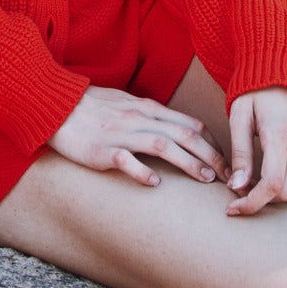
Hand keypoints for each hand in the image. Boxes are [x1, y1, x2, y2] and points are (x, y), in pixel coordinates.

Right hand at [48, 85, 229, 187]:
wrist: (58, 106)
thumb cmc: (92, 106)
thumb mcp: (128, 103)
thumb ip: (152, 115)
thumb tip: (177, 127)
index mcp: (147, 108)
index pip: (189, 124)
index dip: (212, 143)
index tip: (227, 160)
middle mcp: (139, 119)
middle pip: (184, 135)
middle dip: (211, 155)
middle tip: (228, 175)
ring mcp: (121, 134)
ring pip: (163, 145)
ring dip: (188, 163)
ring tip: (205, 179)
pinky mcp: (102, 150)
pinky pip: (126, 160)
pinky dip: (142, 171)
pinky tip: (155, 184)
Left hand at [225, 86, 286, 216]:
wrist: (281, 68)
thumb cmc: (253, 93)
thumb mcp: (239, 119)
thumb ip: (240, 155)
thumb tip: (237, 188)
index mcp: (280, 133)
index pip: (271, 184)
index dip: (252, 203)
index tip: (233, 208)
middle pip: (286, 191)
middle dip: (261, 199)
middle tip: (239, 190)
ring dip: (276, 193)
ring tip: (254, 181)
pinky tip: (272, 172)